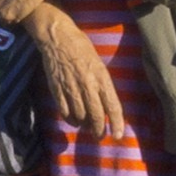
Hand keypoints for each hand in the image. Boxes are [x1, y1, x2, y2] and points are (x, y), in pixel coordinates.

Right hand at [24, 4, 124, 139]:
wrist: (58, 39)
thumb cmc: (81, 48)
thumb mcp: (99, 64)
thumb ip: (102, 84)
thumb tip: (104, 103)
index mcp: (102, 77)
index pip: (112, 106)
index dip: (116, 123)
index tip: (118, 136)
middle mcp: (88, 85)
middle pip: (95, 115)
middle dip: (98, 130)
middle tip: (99, 137)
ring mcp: (71, 88)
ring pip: (80, 116)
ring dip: (84, 125)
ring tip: (86, 127)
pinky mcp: (57, 90)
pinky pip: (64, 112)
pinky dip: (70, 119)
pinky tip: (73, 120)